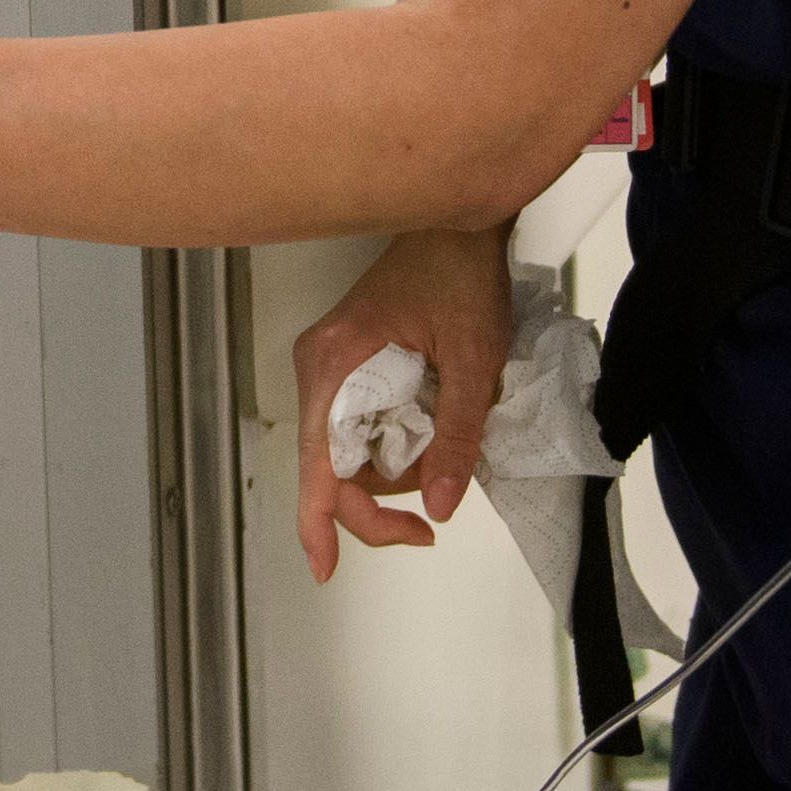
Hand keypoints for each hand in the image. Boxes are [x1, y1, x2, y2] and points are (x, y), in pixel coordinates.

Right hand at [290, 225, 514, 579]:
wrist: (459, 224)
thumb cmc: (460, 275)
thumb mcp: (472, 361)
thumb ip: (456, 437)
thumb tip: (439, 506)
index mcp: (336, 364)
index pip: (317, 461)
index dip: (318, 520)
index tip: (324, 566)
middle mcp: (320, 369)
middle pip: (331, 466)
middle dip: (378, 502)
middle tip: (428, 526)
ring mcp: (330, 367)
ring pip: (348, 452)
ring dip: (392, 471)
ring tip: (448, 447)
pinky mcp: (347, 367)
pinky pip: (359, 428)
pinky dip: (393, 445)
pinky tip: (431, 431)